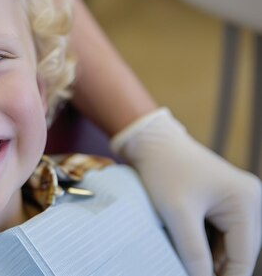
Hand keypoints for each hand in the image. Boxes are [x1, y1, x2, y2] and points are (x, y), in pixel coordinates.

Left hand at [111, 108, 261, 275]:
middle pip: (240, 252)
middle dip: (217, 269)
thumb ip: (193, 251)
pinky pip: (222, 234)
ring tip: (186, 262)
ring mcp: (240, 201)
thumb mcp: (177, 214)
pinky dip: (207, 245)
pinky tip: (187, 249)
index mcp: (246, 202)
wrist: (152, 141)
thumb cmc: (164, 171)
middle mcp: (251, 201)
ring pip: (230, 245)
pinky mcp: (226, 201)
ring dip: (211, 258)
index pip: (243, 257)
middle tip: (190, 274)